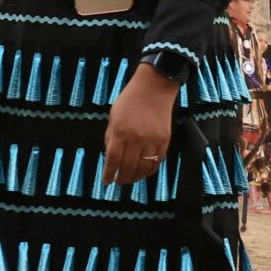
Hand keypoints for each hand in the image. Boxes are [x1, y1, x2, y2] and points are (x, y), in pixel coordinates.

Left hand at [104, 64, 177, 184]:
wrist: (154, 88)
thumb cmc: (130, 100)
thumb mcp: (114, 117)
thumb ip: (111, 137)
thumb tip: (110, 157)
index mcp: (120, 132)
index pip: (112, 160)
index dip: (109, 173)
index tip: (106, 181)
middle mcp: (135, 139)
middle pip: (128, 167)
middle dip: (122, 178)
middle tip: (119, 182)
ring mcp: (151, 141)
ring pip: (143, 168)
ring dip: (135, 177)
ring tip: (130, 179)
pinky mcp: (164, 141)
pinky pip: (156, 162)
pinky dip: (149, 170)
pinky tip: (144, 172)